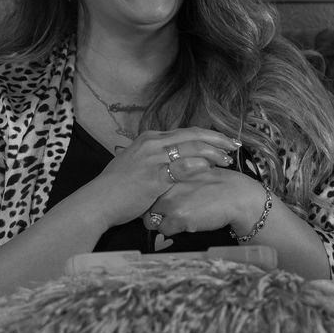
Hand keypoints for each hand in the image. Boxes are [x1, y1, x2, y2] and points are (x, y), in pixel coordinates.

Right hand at [86, 128, 239, 227]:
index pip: (185, 132)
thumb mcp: (133, 163)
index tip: (223, 140)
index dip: (207, 135)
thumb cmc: (115, 187)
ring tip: (228, 160)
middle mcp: (153, 143)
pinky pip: (183, 167)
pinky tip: (211, 168)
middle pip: (193, 135)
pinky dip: (200, 165)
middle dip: (217, 139)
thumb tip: (166, 161)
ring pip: (192, 148)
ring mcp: (154, 158)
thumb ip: (151, 159)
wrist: (99, 200)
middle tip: (234, 145)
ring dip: (214, 153)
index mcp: (149, 138)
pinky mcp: (155, 176)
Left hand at [144, 167, 263, 236]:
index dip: (149, 197)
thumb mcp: (191, 173)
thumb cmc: (216, 184)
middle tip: (166, 213)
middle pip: (145, 205)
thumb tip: (157, 187)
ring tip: (178, 218)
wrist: (236, 195)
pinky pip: (164, 230)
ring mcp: (171, 201)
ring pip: (151, 219)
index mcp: (168, 172)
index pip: (146, 188)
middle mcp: (165, 185)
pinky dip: (172, 229)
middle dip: (152, 211)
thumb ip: (172, 178)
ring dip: (161, 221)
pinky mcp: (179, 218)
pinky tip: (186, 222)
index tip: (154, 201)